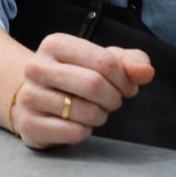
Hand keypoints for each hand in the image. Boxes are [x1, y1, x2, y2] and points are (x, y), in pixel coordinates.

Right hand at [10, 33, 154, 148]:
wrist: (32, 96)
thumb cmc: (75, 76)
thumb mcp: (102, 61)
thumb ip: (130, 62)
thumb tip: (146, 72)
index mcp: (55, 44)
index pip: (105, 62)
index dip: (124, 79)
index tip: (124, 86)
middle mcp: (36, 67)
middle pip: (94, 85)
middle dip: (113, 99)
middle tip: (110, 101)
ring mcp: (29, 96)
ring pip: (85, 112)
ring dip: (99, 116)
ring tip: (91, 111)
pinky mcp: (29, 124)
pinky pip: (74, 132)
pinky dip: (83, 131)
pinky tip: (75, 123)